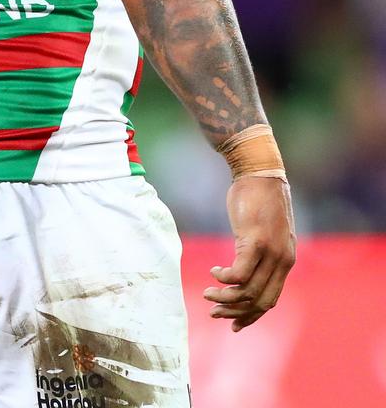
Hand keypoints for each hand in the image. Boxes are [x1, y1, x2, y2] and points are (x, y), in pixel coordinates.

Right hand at [204, 175, 295, 331]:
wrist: (260, 171)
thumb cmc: (258, 198)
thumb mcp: (265, 231)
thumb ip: (261, 251)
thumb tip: (245, 268)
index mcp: (286, 260)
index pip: (271, 300)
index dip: (251, 317)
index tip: (233, 324)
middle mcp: (282, 260)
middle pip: (259, 302)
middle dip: (235, 312)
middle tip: (215, 311)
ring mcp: (270, 251)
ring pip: (248, 291)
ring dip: (225, 298)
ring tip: (208, 293)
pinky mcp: (255, 240)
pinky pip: (239, 273)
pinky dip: (224, 279)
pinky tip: (214, 273)